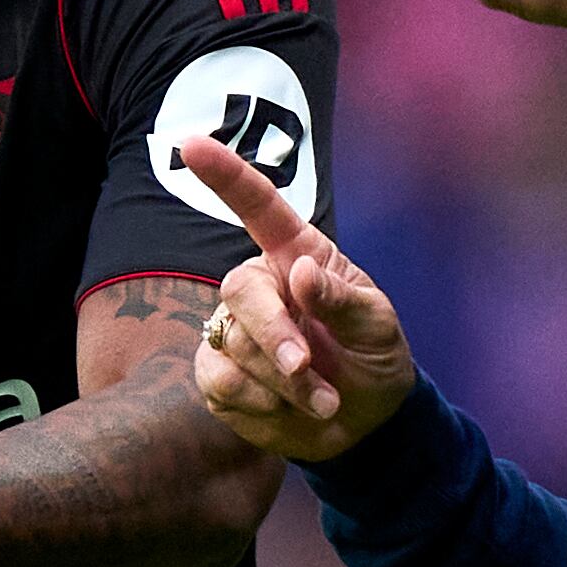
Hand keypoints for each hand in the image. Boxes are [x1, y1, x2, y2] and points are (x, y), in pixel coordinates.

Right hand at [182, 134, 416, 460]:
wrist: (364, 422)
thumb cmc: (372, 355)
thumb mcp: (378, 326)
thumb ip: (342, 299)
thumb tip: (300, 272)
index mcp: (296, 255)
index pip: (258, 207)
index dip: (224, 175)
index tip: (188, 145)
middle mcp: (259, 286)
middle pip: (239, 290)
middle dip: (274, 334)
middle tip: (307, 369)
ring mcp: (232, 330)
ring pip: (232, 344)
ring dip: (283, 382)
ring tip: (323, 399)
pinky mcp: (218, 374)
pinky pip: (219, 383)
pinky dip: (260, 403)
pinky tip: (287, 410)